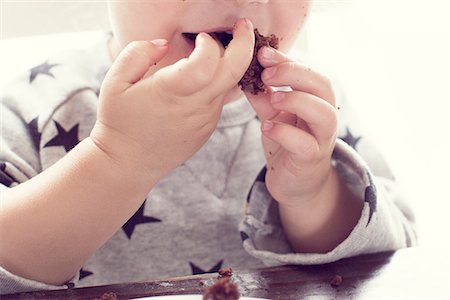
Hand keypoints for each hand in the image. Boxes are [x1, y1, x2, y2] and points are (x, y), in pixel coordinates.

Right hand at [91, 19, 254, 180]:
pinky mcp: (208, 128)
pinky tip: (201, 80)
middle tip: (245, 26)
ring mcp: (205, 120)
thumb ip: (138, 53)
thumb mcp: (115, 82)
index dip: (210, 43)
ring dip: (229, 65)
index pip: (208, 62)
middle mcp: (195, 107)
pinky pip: (220, 100)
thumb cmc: (119, 122)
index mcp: (172, 92)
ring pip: (229, 85)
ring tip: (215, 52)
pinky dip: (217, 84)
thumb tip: (165, 43)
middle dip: (246, 43)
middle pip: (235, 71)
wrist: (129, 164)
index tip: (201, 37)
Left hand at [245, 46, 337, 206]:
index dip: (288, 61)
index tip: (263, 53)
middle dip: (294, 74)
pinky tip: (267, 127)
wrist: (295, 183)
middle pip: (322, 86)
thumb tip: (244, 71)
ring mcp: (322, 139)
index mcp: (316, 101)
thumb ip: (263, 96)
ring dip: (297, 100)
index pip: (309, 73)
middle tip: (267, 72)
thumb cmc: (287, 144)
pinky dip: (285, 133)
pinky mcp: (311, 160)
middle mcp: (324, 117)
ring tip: (272, 97)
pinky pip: (304, 144)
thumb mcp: (273, 115)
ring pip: (322, 113)